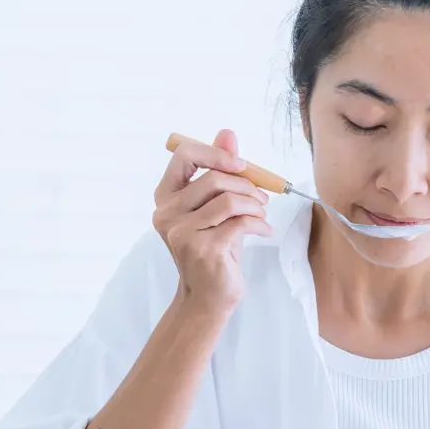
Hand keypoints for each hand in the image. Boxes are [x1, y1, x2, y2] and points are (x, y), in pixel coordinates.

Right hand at [153, 128, 271, 310]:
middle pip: (213, 178)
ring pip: (228, 200)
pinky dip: (259, 224)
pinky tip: (263, 231)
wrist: (209, 295)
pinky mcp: (202, 249)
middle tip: (261, 197)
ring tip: (262, 214)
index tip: (241, 165)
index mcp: (166, 197)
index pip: (183, 155)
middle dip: (246, 184)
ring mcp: (182, 232)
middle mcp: (167, 213)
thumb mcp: (216, 206)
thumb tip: (227, 133)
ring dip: (254, 204)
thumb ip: (219, 170)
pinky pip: (240, 223)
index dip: (215, 153)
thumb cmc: (214, 247)